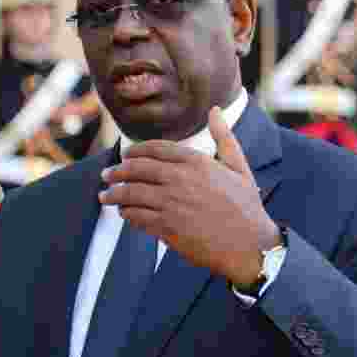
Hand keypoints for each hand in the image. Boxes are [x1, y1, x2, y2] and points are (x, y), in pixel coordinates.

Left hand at [100, 106, 279, 285]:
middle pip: (137, 169)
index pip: (155, 149)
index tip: (125, 155)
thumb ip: (224, 137)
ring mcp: (172, 204)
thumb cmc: (246, 206)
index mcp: (196, 162)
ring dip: (114, 194)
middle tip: (107, 174)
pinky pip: (137, 217)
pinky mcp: (167, 228)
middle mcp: (181, 179)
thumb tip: (214, 110)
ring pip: (132, 194)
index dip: (135, 151)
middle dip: (117, 171)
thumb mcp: (239, 166)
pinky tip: (124, 213)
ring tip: (105, 196)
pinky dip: (127, 214)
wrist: (250, 245)